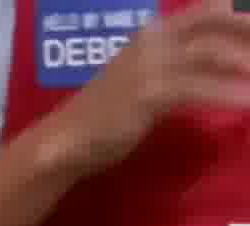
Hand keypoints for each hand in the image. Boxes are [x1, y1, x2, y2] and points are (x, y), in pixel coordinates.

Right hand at [46, 0, 249, 176]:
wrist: (65, 141)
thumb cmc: (106, 114)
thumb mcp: (145, 77)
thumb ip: (177, 63)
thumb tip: (221, 56)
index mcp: (152, 34)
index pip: (207, 10)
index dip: (237, 15)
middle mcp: (152, 40)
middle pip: (213, 19)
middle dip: (247, 27)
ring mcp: (149, 65)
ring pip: (212, 51)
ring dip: (247, 62)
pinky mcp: (149, 93)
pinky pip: (200, 87)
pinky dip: (230, 95)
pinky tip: (249, 103)